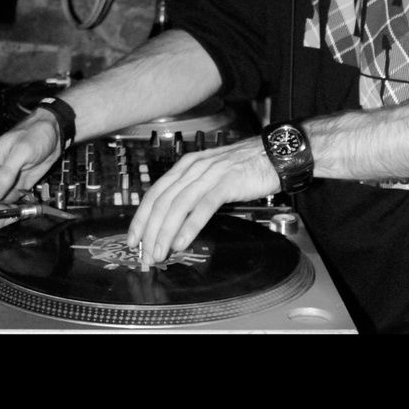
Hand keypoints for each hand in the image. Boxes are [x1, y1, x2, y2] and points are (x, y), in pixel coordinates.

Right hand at [0, 116, 59, 219]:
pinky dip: (12, 213)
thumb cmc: (35, 134)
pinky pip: (5, 208)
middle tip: (8, 216)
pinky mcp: (12, 191)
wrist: (52, 134)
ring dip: (1, 217)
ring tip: (18, 212)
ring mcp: (0, 186)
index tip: (0, 210)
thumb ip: (6, 173)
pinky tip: (23, 210)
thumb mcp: (22, 151)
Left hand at [126, 136, 279, 265]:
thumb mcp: (211, 176)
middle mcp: (193, 168)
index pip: (154, 193)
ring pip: (178, 206)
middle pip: (162, 202)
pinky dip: (189, 226)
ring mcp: (209, 174)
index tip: (133, 239)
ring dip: (165, 233)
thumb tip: (175, 221)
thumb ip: (192, 192)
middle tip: (145, 255)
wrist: (274, 154)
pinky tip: (181, 242)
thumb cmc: (244, 167)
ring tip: (160, 253)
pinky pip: (203, 207)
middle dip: (150, 232)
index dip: (141, 218)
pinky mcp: (227, 183)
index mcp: (185, 166)